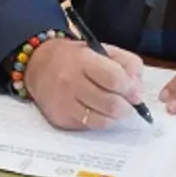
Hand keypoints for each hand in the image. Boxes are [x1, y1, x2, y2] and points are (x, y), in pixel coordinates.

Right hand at [24, 38, 145, 130]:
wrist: (38, 65)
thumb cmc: (75, 57)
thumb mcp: (101, 49)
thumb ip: (126, 63)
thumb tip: (137, 88)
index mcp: (83, 60)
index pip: (114, 79)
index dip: (130, 89)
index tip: (136, 93)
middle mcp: (71, 82)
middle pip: (110, 104)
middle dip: (126, 107)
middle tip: (128, 103)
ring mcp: (64, 102)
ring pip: (102, 120)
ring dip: (115, 116)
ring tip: (115, 108)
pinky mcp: (60, 118)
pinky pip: (90, 127)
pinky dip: (100, 121)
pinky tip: (98, 111)